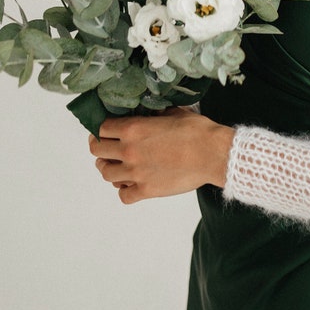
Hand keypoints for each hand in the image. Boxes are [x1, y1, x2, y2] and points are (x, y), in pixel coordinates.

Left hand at [88, 107, 234, 204]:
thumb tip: (148, 115)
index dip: (102, 129)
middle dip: (100, 147)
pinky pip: (123, 195)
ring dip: (108, 168)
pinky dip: (124, 190)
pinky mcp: (146, 191)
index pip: (101, 128)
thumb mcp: (172, 113)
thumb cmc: (197, 131)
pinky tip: (131, 184)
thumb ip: (154, 115)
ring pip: (106, 173)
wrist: (213, 155)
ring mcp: (136, 173)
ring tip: (116, 166)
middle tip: (107, 147)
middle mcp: (129, 151)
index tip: (106, 130)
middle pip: (97, 150)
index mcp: (133, 129)